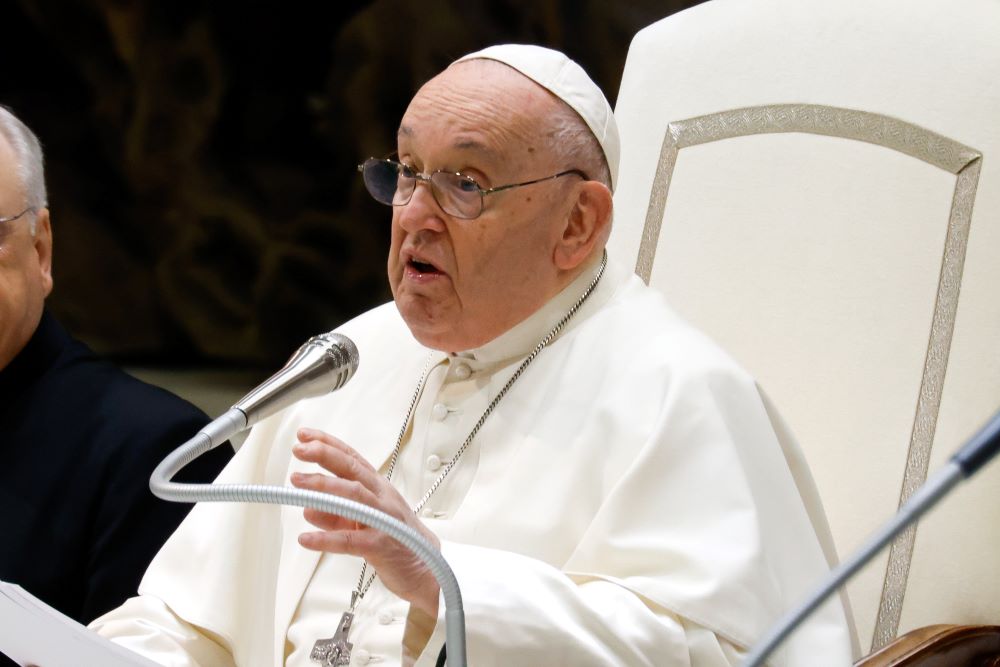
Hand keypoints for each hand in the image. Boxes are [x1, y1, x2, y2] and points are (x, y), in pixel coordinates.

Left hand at [290, 428, 440, 617]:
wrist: (427, 568)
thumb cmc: (395, 539)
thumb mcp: (362, 522)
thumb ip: (336, 513)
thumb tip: (309, 507)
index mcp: (378, 488)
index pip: (352, 459)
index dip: (328, 444)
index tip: (305, 435)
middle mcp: (382, 498)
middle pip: (353, 469)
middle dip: (325, 455)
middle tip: (300, 449)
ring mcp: (384, 520)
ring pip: (354, 496)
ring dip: (324, 486)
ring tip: (297, 482)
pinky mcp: (382, 546)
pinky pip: (351, 540)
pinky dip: (327, 538)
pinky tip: (306, 538)